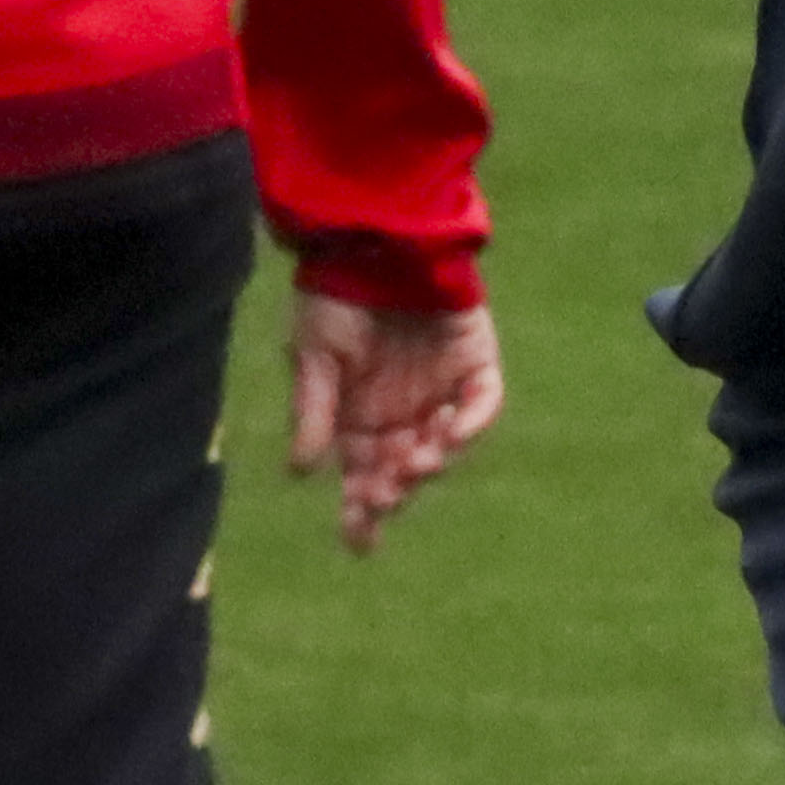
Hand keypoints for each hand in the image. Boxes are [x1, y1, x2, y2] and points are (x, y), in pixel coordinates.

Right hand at [284, 287, 502, 550]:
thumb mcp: (314, 356)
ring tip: (413, 464)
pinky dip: (473, 421)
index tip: (360, 544)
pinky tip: (450, 431)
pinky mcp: (475, 361)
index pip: (361, 478)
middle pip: (403, 471)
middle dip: (393, 491)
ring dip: (430, 462)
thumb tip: (300, 472)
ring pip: (444, 445)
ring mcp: (441, 389)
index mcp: (358, 419)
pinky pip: (484, 400)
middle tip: (382, 496)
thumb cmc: (334, 296)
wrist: (371, 239)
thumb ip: (315, 410)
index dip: (361, 513)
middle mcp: (402, 412)